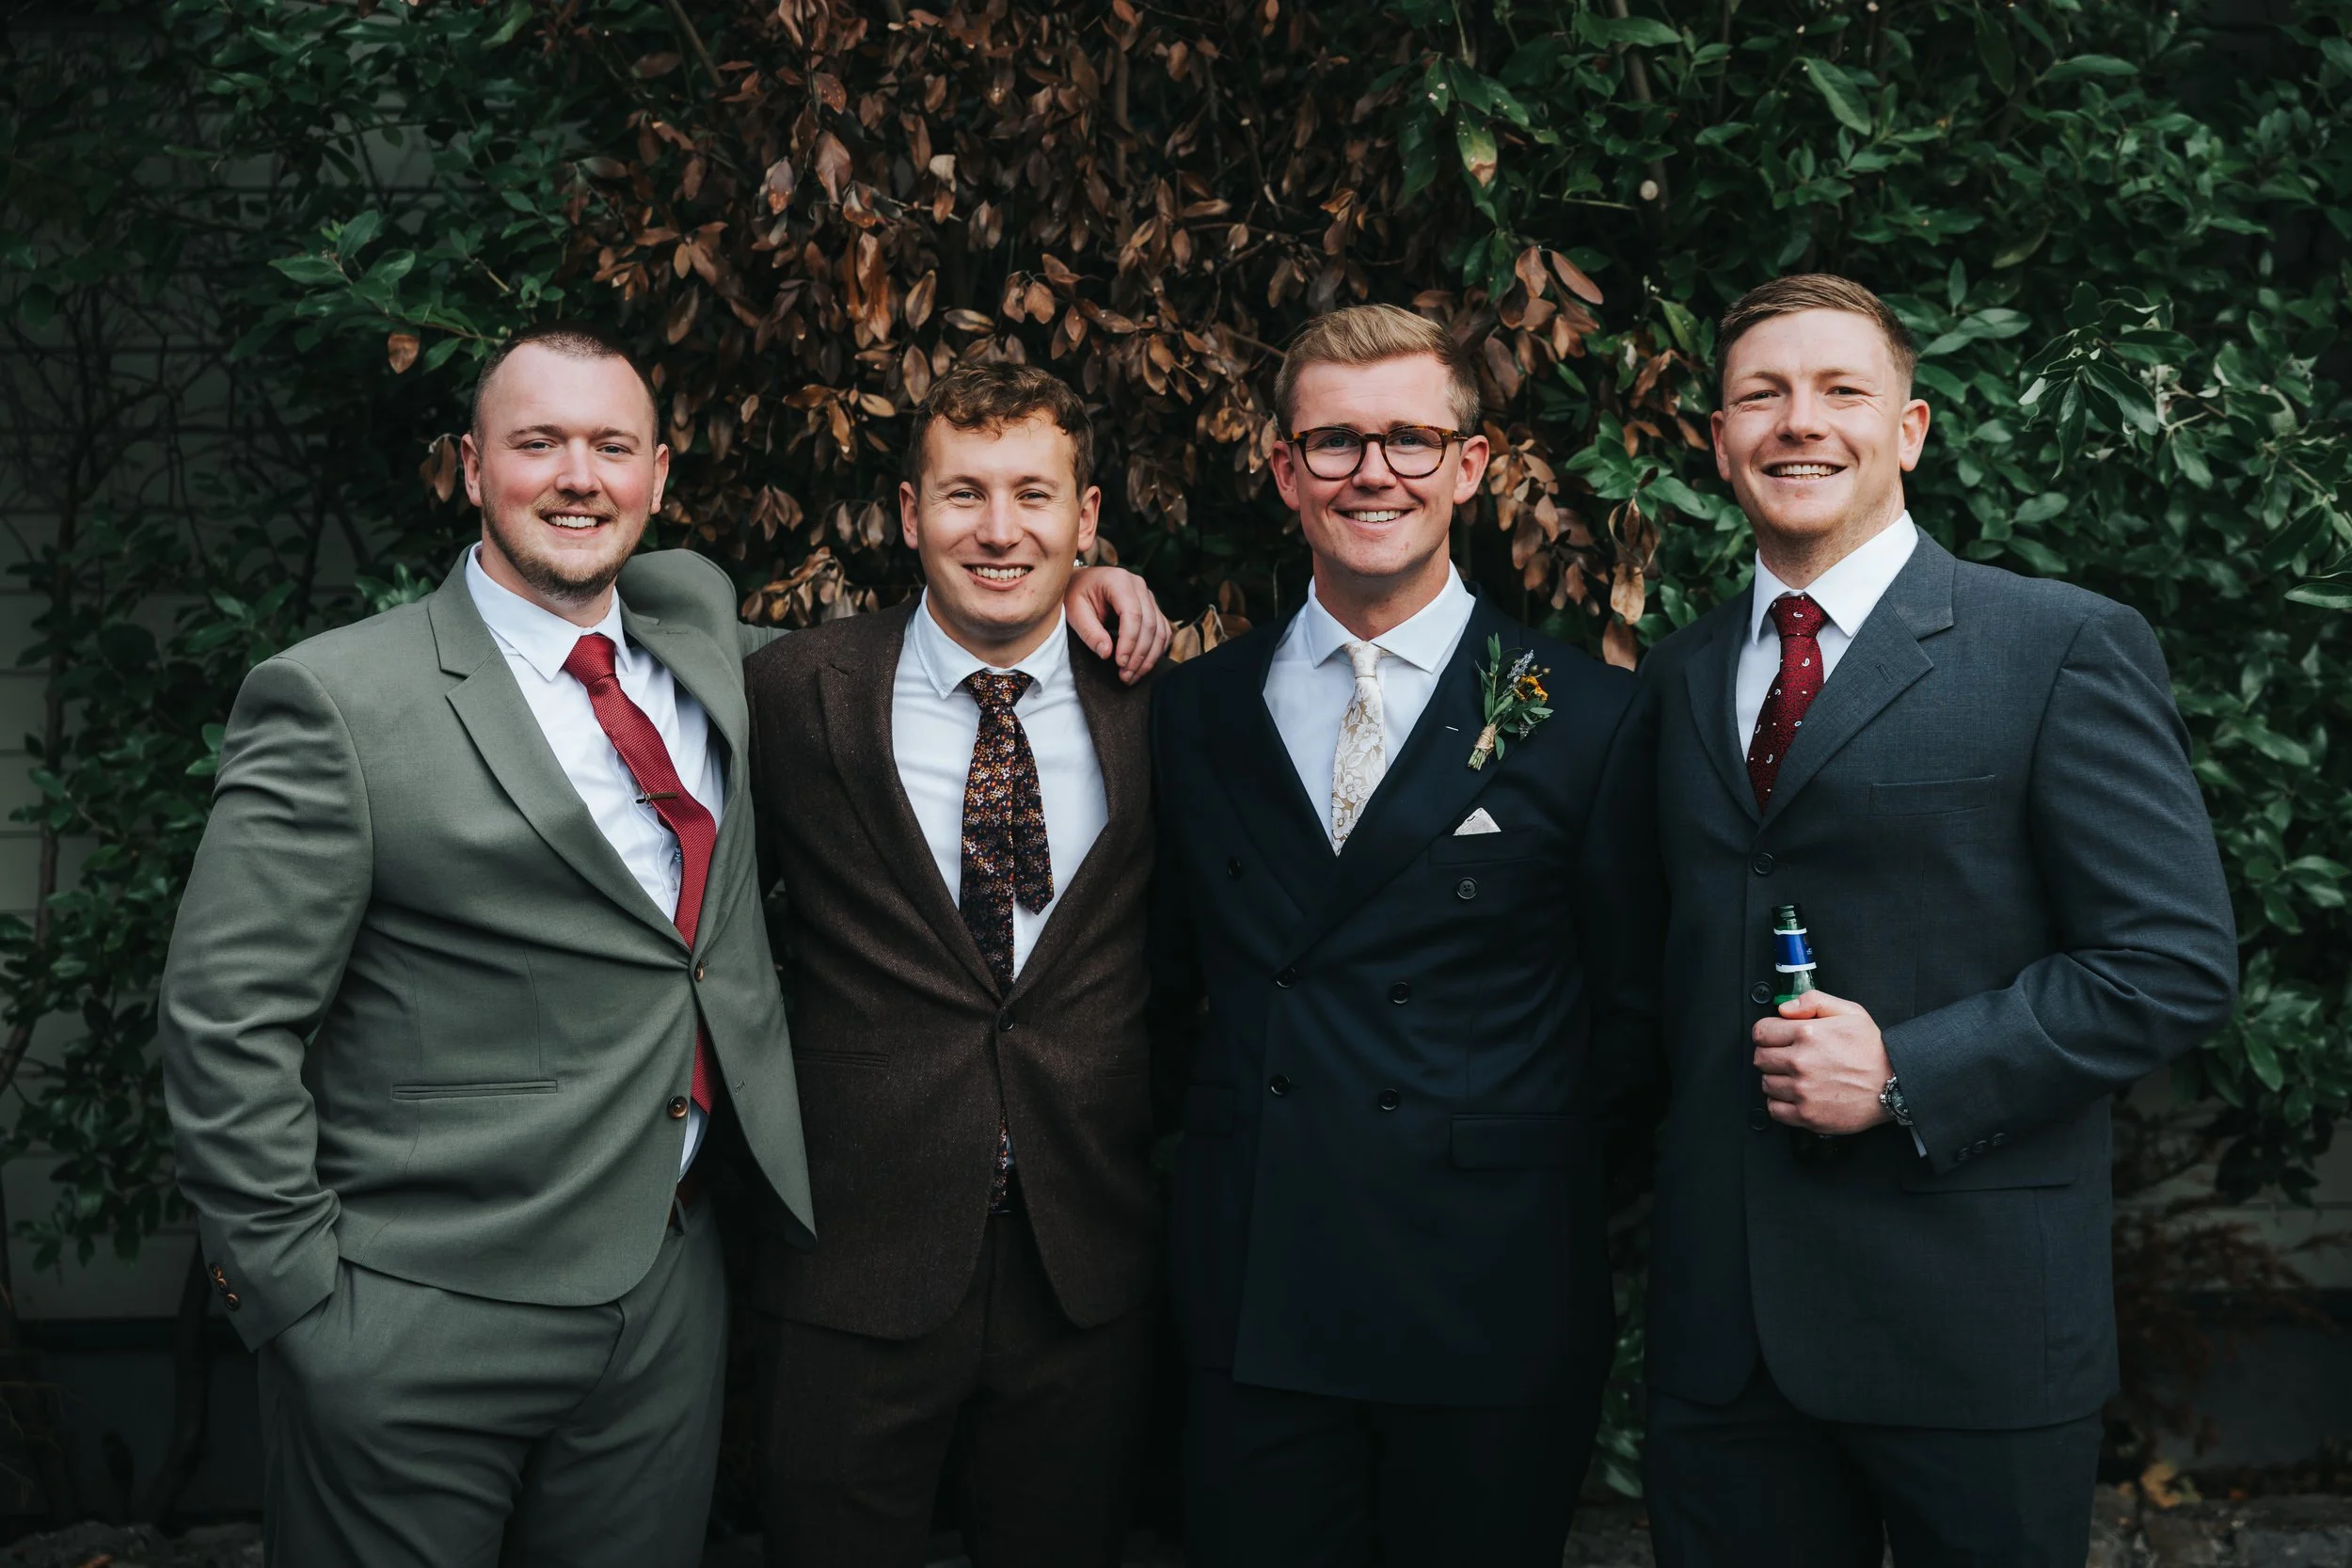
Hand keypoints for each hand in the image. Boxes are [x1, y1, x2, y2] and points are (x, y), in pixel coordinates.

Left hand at [1065, 566, 1170, 683]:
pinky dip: (1156, 651)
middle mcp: (1138, 585)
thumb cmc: (1075, 594)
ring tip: (1132, 676)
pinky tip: (1142, 666)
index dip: (1129, 642)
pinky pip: (1163, 632)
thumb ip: (1089, 631)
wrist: (1081, 583)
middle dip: (1139, 655)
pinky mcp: (1152, 608)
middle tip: (1125, 676)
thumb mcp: (1075, 611)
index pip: (1132, 614)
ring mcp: (1148, 596)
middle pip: (1149, 624)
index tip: (1120, 663)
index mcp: (1118, 580)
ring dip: (1149, 658)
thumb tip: (1107, 653)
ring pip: (1160, 631)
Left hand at [1753, 989, 1891, 1134]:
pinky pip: (1774, 1109)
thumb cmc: (1873, 1050)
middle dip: (1770, 1055)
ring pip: (1766, 1083)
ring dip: (1776, 1079)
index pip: (1761, 1032)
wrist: (1895, 1085)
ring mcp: (1802, 1090)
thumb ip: (1813, 1001)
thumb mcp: (1850, 1012)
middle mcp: (1801, 1062)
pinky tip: (1796, 1095)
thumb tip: (1784, 1008)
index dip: (1767, 1033)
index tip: (1775, 1038)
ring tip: (1797, 1077)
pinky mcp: (1807, 1114)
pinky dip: (1780, 1103)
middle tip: (1787, 1057)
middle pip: (1760, 1058)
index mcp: (1807, 1033)